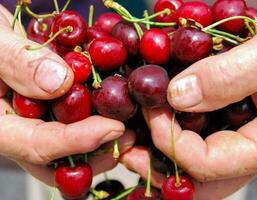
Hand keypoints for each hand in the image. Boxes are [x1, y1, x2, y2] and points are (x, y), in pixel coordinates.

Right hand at [0, 5, 134, 185]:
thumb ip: (17, 62)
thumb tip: (60, 83)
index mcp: (0, 123)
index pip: (38, 145)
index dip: (78, 141)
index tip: (114, 128)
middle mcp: (19, 129)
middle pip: (57, 161)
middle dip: (96, 155)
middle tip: (127, 137)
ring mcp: (36, 122)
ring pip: (68, 149)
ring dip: (101, 144)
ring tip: (129, 127)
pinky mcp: (49, 112)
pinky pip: (74, 126)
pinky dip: (96, 122)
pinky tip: (115, 110)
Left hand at [122, 0, 256, 198]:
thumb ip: (229, 78)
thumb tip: (176, 97)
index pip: (207, 163)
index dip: (170, 141)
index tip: (149, 109)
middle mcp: (253, 141)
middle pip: (197, 171)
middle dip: (158, 162)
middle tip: (126, 145)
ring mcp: (242, 125)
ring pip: (195, 150)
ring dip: (161, 142)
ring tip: (133, 128)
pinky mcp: (233, 106)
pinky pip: (199, 122)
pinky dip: (174, 117)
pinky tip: (156, 104)